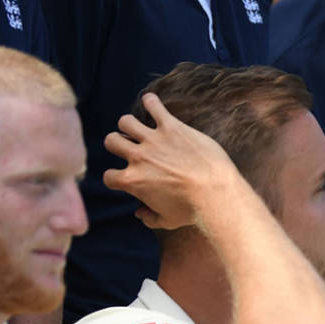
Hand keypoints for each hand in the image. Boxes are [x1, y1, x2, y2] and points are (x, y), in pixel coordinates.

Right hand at [103, 93, 241, 229]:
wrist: (216, 192)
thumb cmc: (193, 210)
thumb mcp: (167, 221)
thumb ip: (149, 218)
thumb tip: (140, 213)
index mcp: (133, 181)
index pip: (109, 176)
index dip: (115, 178)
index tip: (124, 177)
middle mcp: (138, 157)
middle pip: (111, 141)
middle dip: (117, 144)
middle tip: (130, 147)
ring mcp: (154, 140)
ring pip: (126, 121)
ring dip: (130, 124)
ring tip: (140, 128)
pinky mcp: (171, 127)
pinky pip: (154, 106)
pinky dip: (151, 102)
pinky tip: (152, 103)